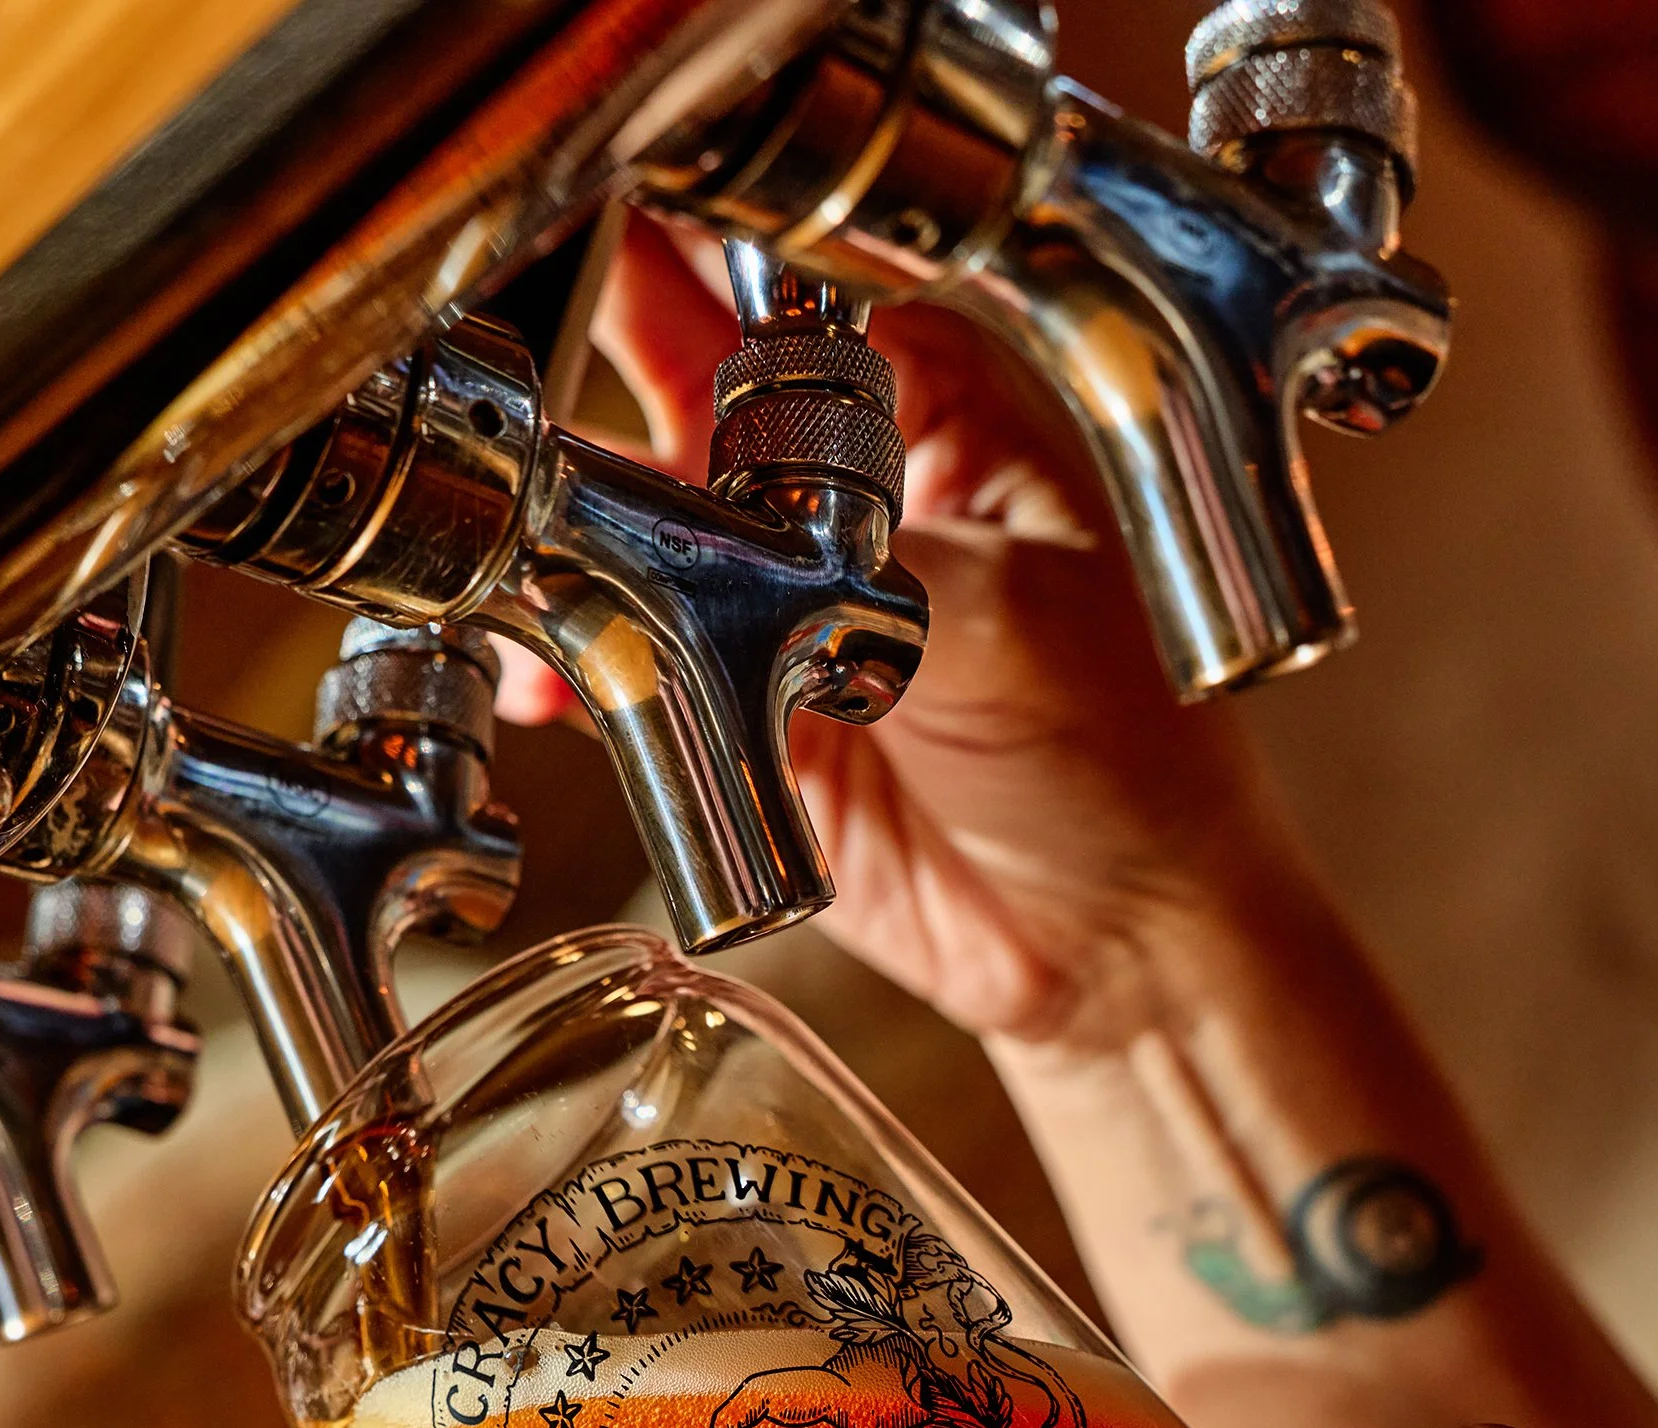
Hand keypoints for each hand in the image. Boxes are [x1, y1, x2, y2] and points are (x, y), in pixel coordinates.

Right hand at [500, 218, 1286, 1050]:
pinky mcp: (733, 712)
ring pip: (630, 520)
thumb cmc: (1131, 765)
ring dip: (566, 531)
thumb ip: (877, 555)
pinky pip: (621, 660)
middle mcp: (843, 489)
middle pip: (683, 382)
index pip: (796, 291)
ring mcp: (777, 599)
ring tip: (530, 555)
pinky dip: (569, 661)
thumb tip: (755, 512)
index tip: (611, 249)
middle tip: (526, 394)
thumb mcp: (1017, 629)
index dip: (700, 262)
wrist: (1111, 948)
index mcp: (938, 410)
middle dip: (590, 384)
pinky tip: (549, 675)